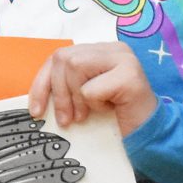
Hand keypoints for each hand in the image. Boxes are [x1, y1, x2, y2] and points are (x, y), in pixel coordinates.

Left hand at [29, 42, 156, 135]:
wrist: (147, 133)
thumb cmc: (114, 117)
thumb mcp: (83, 97)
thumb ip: (65, 86)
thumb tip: (34, 97)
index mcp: (100, 51)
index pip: (59, 57)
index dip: (42, 83)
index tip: (36, 110)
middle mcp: (113, 49)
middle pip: (64, 59)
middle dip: (58, 93)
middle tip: (66, 119)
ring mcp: (124, 58)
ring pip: (75, 67)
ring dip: (76, 98)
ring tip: (87, 114)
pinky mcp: (130, 75)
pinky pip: (91, 88)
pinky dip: (94, 104)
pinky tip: (110, 108)